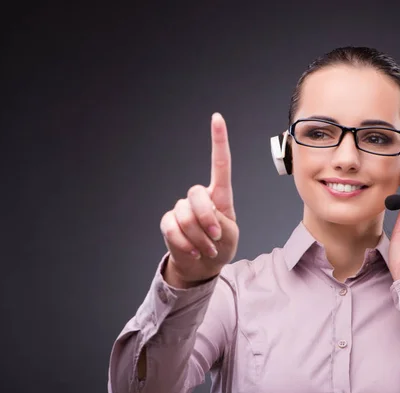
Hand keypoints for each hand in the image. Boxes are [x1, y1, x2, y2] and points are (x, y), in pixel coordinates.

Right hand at [159, 113, 238, 287]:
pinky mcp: (168, 223)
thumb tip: (203, 216)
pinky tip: (192, 250)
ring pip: (184, 215)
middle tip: (216, 238)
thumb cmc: (222, 246)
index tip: (217, 119)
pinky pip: (172, 229)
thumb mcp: (230, 235)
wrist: (202, 266)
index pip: (220, 164)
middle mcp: (199, 197)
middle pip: (197, 194)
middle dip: (206, 219)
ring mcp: (182, 209)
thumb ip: (219, 222)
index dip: (218, 141)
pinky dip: (184, 243)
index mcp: (220, 195)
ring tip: (207, 248)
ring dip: (198, 238)